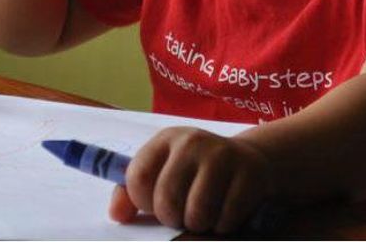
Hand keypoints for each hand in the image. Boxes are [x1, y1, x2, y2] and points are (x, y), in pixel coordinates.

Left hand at [109, 127, 274, 233]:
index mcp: (166, 140)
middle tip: (183, 212)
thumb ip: (132, 193)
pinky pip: (225, 219)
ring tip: (203, 213)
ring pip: (197, 214)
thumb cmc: (195, 171)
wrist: (247, 159)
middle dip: (173, 218)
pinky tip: (224, 211)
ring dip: (198, 225)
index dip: (143, 202)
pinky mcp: (248, 174)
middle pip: (167, 201)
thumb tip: (117, 215)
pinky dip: (222, 226)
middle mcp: (192, 142)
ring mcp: (222, 156)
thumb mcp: (162, 171)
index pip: (138, 178)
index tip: (156, 202)